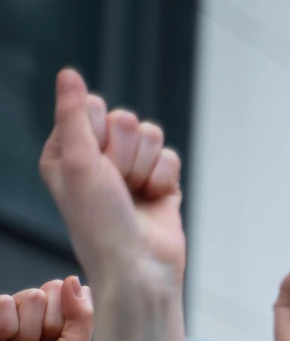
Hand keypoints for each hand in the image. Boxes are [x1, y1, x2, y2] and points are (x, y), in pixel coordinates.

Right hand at [0, 278, 92, 340]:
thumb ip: (82, 316)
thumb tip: (74, 281)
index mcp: (63, 321)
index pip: (71, 294)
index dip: (64, 319)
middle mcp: (39, 314)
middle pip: (51, 290)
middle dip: (45, 324)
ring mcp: (14, 313)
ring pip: (30, 296)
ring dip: (24, 329)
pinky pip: (4, 302)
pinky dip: (4, 326)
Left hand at [38, 68, 185, 340]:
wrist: (139, 266)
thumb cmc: (99, 222)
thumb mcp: (76, 162)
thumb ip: (73, 114)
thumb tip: (68, 73)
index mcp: (67, 151)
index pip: (92, 107)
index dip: (99, 132)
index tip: (93, 164)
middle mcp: (97, 159)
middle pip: (126, 119)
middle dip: (125, 152)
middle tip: (116, 184)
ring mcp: (130, 171)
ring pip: (151, 135)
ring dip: (145, 166)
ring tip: (135, 195)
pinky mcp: (160, 183)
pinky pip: (170, 156)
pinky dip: (164, 179)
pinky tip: (154, 200)